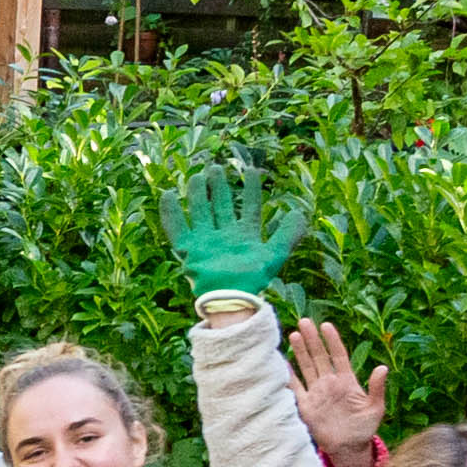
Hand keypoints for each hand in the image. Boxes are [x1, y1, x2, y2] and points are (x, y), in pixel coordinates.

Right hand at [165, 174, 307, 302]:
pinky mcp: (189, 249)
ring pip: (201, 212)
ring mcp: (206, 241)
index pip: (249, 208)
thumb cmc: (252, 279)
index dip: (251, 190)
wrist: (230, 298)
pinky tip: (168, 195)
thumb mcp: (275, 254)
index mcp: (245, 237)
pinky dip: (171, 213)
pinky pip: (177, 228)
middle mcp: (224, 236)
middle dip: (220, 187)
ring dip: (200, 194)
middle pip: (222, 206)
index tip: (252, 170)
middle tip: (217, 168)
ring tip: (199, 175)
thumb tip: (298, 213)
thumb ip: (288, 234)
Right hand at [286, 315, 390, 457]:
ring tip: (293, 334)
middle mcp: (330, 383)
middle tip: (304, 322)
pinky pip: (295, 387)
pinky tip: (282, 363)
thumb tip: (383, 368)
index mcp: (347, 381)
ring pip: (306, 367)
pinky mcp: (306, 406)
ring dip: (300, 352)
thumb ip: (377, 388)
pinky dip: (288, 376)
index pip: (338, 356)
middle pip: (319, 357)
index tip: (326, 325)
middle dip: (312, 340)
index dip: (333, 341)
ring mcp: (317, 393)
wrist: (349, 448)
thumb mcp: (375, 408)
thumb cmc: (365, 428)